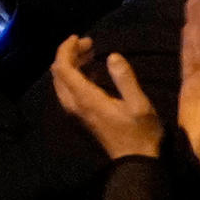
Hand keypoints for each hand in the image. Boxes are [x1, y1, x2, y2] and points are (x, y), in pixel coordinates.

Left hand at [44, 34, 167, 164]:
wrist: (135, 163)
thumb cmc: (140, 133)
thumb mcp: (139, 104)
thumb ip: (125, 79)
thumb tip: (112, 56)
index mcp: (85, 99)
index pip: (62, 68)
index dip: (66, 49)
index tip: (80, 37)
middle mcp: (74, 105)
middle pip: (59, 73)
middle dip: (69, 54)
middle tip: (89, 43)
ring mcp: (76, 113)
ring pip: (62, 82)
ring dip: (72, 65)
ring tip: (91, 53)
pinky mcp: (81, 117)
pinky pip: (68, 91)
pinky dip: (75, 77)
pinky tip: (92, 72)